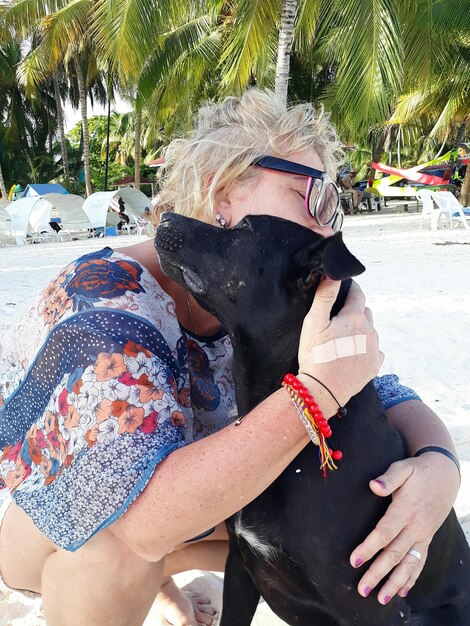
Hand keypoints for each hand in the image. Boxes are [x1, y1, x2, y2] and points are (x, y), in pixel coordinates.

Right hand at [298, 279, 382, 405]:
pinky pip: (374, 351)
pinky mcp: (374, 366)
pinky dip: (365, 349)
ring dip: (359, 331)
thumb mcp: (314, 322)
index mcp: (355, 317)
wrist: (322, 390)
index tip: (344, 289)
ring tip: (342, 339)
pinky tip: (352, 355)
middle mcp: (370, 331)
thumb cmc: (315, 355)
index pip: (358, 294)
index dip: (350, 289)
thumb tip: (332, 274)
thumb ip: (324, 296)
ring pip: (369, 332)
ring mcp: (374, 349)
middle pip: (365, 312)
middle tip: (337, 319)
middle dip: (354, 311)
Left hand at [350, 451, 459, 603]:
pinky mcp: (426, 539)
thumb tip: (373, 486)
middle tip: (362, 588)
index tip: (354, 560)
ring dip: (394, 582)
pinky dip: (411, 578)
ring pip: (408, 564)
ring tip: (380, 598)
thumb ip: (388, 478)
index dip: (369, 547)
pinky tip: (401, 591)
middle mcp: (415, 527)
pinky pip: (420, 562)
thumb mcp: (403, 469)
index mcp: (406, 510)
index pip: (385, 533)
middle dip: (378, 573)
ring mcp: (423, 535)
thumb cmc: (418, 472)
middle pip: (394, 554)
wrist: (444, 476)